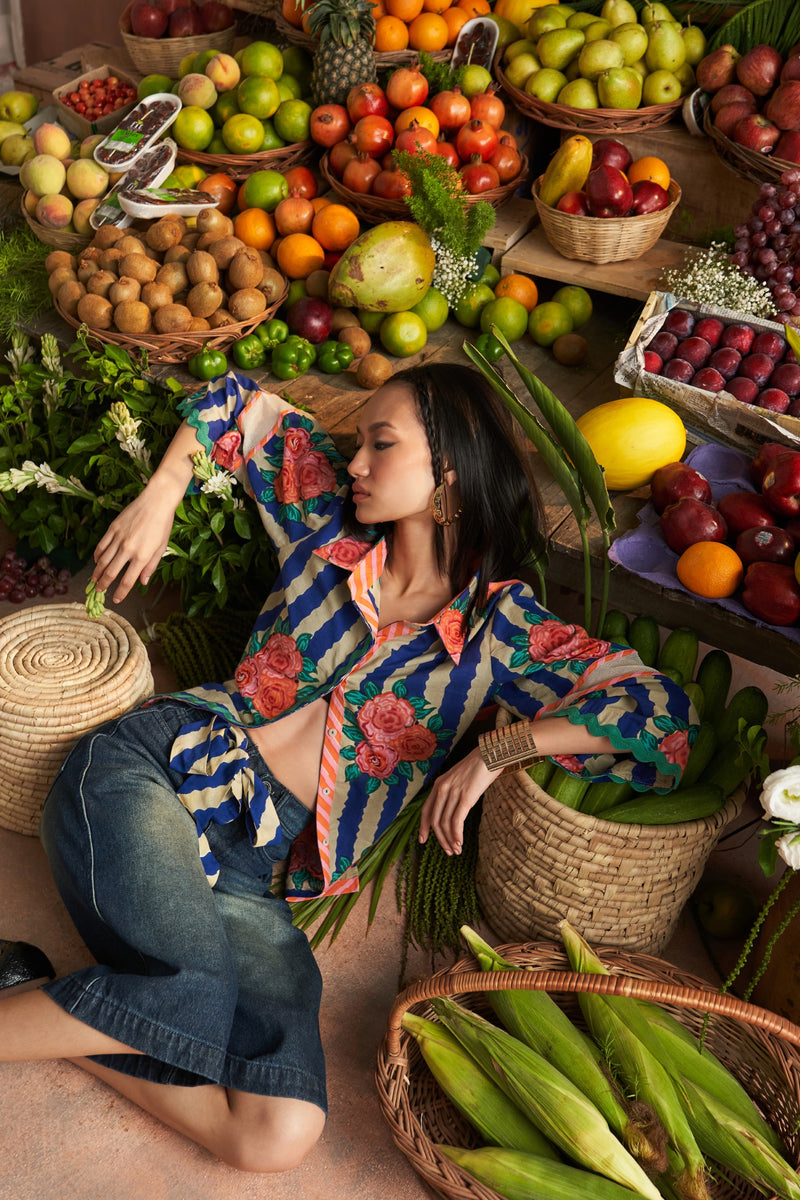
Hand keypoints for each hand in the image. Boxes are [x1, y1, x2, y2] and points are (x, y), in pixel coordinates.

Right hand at [92, 485, 175, 603]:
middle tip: (99, 592)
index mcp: (142, 556)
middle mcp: (128, 549)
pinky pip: (101, 545)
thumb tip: (143, 582)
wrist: (156, 501)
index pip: (128, 581)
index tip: (116, 599)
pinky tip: (97, 561)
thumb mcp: (161, 548)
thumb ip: (150, 566)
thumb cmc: (163, 525)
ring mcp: (118, 538)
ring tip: (94, 580)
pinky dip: (97, 555)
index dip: (121, 593)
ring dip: (97, 572)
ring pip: (103, 560)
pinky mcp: (113, 528)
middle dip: (103, 584)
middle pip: (111, 572)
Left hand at [419, 748, 495, 855]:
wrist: (490, 754)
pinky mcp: (465, 798)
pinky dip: (457, 835)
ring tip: (455, 851)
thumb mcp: (460, 778)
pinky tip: (460, 843)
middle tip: (447, 851)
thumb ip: (453, 791)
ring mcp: (453, 793)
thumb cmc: (479, 767)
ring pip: (444, 823)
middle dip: (439, 839)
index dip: (423, 827)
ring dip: (449, 840)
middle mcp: (442, 788)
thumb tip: (454, 809)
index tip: (423, 840)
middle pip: (434, 820)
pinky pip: (456, 821)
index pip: (426, 810)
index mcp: (439, 784)